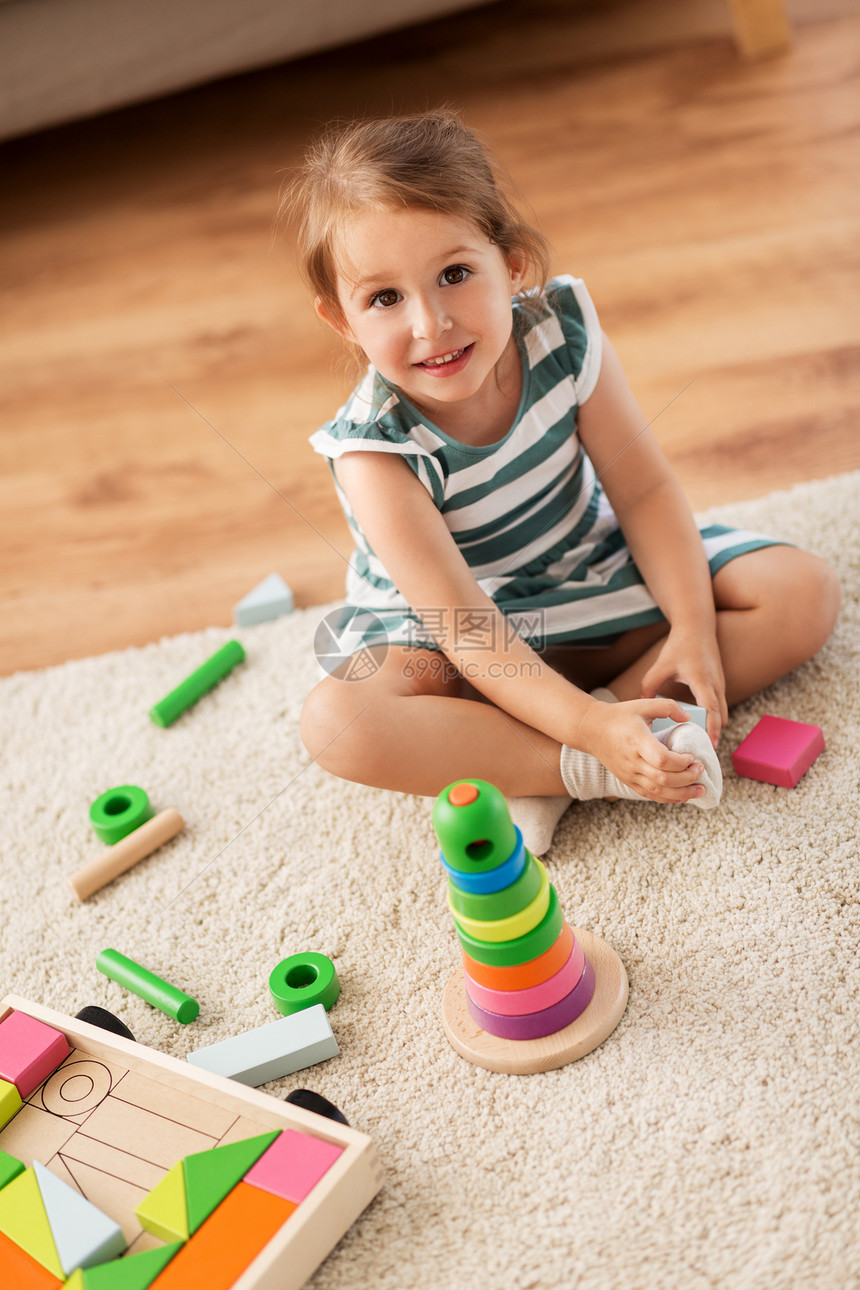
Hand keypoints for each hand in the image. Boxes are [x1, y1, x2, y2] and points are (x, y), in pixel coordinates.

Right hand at [578, 697, 708, 803]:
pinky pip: (650, 795)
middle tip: (700, 770)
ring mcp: (629, 774)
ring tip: (700, 790)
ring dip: (682, 793)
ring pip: (658, 792)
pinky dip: (668, 798)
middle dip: (687, 778)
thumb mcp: (643, 705)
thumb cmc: (619, 716)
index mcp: (637, 741)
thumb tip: (688, 718)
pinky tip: (683, 796)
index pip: (662, 759)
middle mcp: (632, 761)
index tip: (691, 756)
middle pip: (663, 779)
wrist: (591, 730)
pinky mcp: (628, 781)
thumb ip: (668, 707)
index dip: (680, 762)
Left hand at [640, 627, 727, 746]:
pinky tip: (703, 729)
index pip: (710, 706)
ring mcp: (719, 684)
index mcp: (701, 679)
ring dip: (716, 727)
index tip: (709, 742)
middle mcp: (714, 683)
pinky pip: (720, 706)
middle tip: (704, 752)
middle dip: (715, 733)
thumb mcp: (660, 666)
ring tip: (702, 745)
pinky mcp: (719, 684)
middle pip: (721, 714)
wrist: (697, 627)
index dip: (711, 726)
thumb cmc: (678, 646)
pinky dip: (715, 718)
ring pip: (723, 712)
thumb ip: (649, 686)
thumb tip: (643, 707)